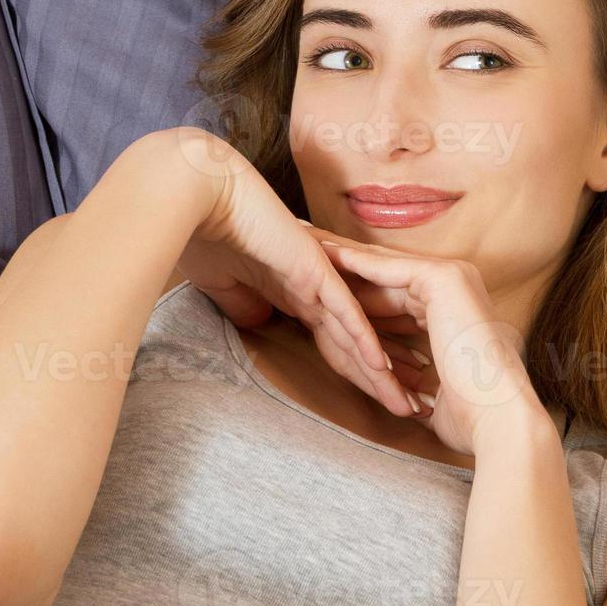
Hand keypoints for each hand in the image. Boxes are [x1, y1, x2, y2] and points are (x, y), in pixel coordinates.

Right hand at [160, 127, 419, 418]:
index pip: (335, 342)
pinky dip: (361, 339)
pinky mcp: (312, 268)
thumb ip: (244, 303)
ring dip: (381, 372)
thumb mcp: (224, 283)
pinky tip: (381, 367)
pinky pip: (344, 309)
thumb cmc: (203, 233)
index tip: (379, 399)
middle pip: (356, 344)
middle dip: (383, 380)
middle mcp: (314, 287)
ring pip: (358, 333)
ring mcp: (317, 277)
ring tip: (407, 403)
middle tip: (411, 410)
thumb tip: (257, 321)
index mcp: (295, 292)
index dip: (355, 373)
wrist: (195, 194)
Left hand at [315, 237, 547, 455]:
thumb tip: (402, 401)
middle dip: (343, 264)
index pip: (394, 296)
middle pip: (386, 273)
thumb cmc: (469, 418)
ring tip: (303, 245)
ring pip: (382, 265)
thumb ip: (411, 382)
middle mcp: (457, 285)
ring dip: (341, 255)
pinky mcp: (442, 279)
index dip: (356, 292)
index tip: (319, 290)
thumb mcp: (430, 393)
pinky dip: (351, 262)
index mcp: (455, 308)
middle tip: (303, 250)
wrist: (499, 420)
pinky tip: (319, 257)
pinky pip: (384, 268)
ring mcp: (452, 277)